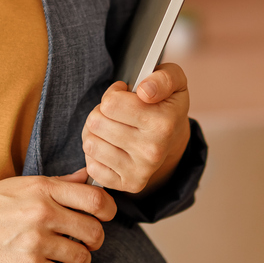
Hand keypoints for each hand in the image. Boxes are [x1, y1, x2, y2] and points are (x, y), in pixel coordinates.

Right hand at [0, 172, 116, 262]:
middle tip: (82, 244)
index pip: (96, 199)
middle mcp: (43, 212)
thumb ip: (57, 183)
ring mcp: (36, 241)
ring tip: (66, 260)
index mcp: (42, 188)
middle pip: (95, 231)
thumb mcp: (19, 185)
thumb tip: (87, 176)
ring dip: (80, 262)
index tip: (102, 219)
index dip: (107, 212)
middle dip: (93, 241)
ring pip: (83, 257)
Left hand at [80, 62, 191, 192]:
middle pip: (96, 122)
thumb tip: (145, 91)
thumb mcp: (172, 79)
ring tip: (111, 129)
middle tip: (116, 114)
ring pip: (90, 144)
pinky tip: (110, 148)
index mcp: (163, 123)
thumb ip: (162, 77)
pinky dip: (96, 155)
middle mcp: (153, 150)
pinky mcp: (129, 185)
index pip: (110, 103)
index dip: (113, 94)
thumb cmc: (166, 104)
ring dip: (95, 133)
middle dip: (101, 113)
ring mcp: (141, 171)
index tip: (125, 95)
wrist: (173, 138)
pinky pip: (91, 166)